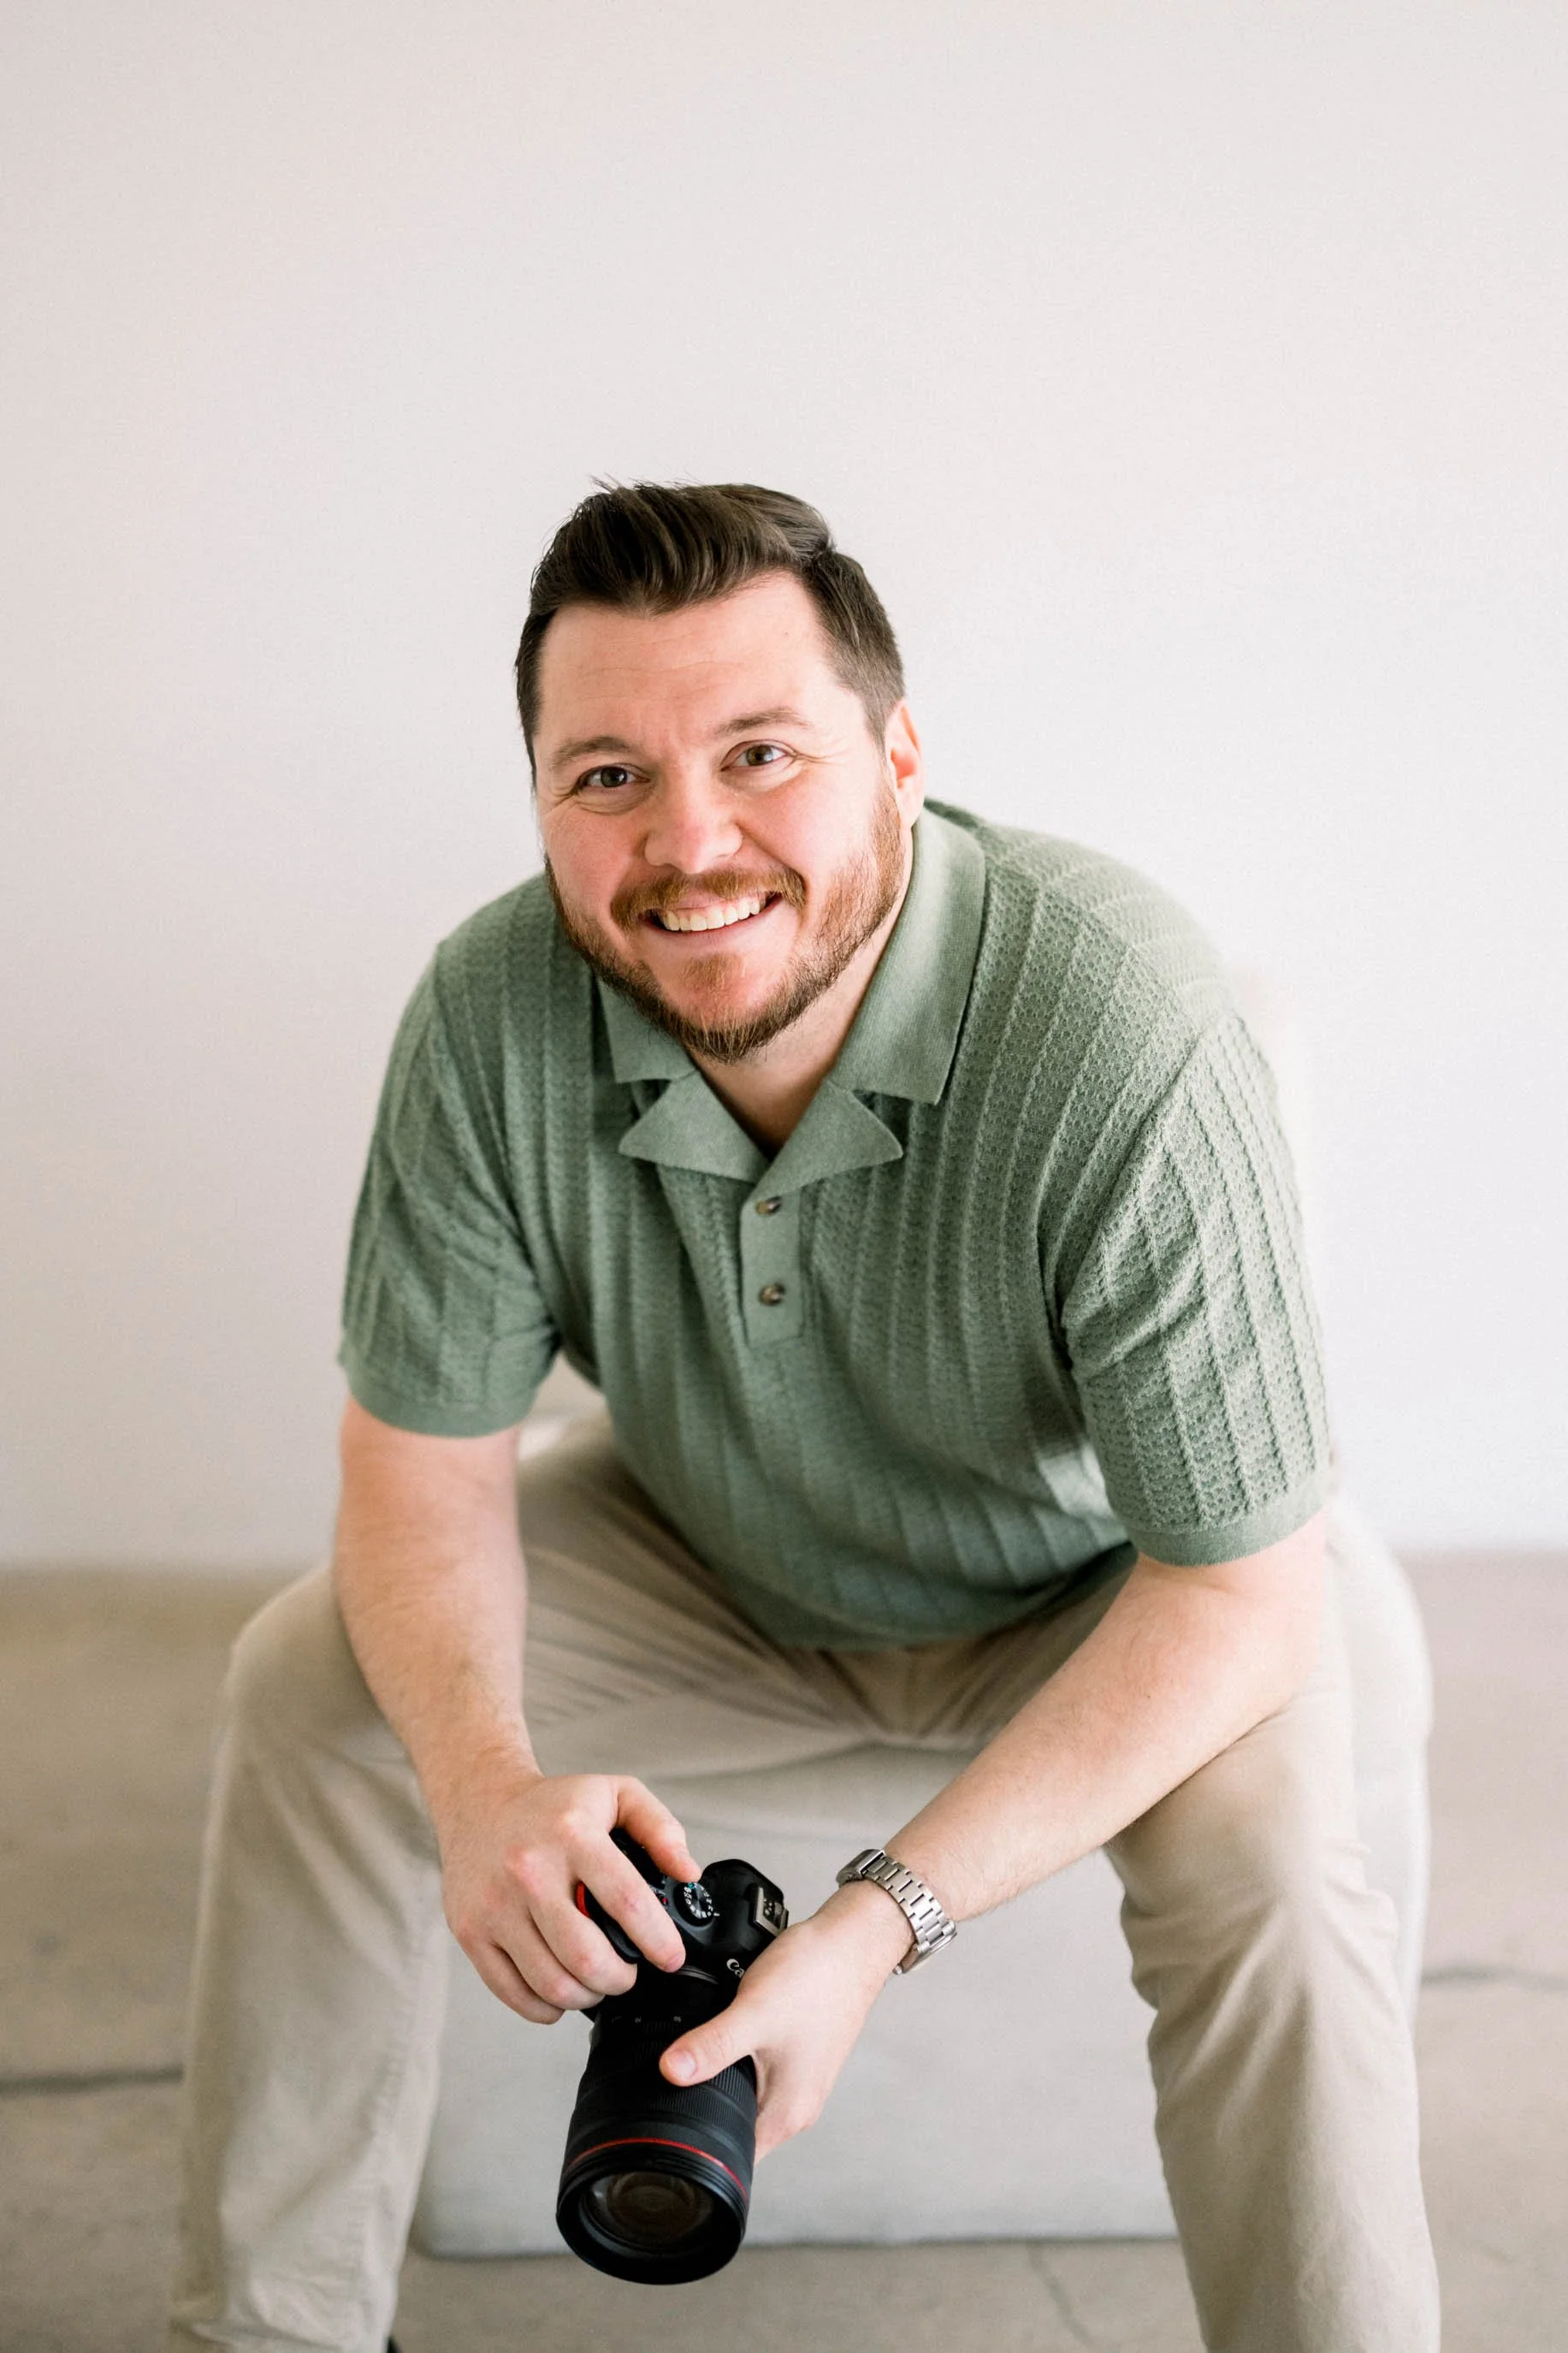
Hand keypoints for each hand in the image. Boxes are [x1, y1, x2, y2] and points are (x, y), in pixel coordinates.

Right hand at [436, 1763, 700, 2024]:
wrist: (479, 1801)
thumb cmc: (555, 1805)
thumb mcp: (616, 1793)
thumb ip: (660, 1828)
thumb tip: (688, 1874)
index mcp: (572, 1834)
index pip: (627, 1902)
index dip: (658, 1940)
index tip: (671, 1957)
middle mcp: (529, 1870)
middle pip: (586, 1956)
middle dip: (620, 1979)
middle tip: (629, 1974)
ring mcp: (495, 1904)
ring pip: (551, 1983)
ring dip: (586, 1996)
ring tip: (597, 1981)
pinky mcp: (470, 1931)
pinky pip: (513, 1993)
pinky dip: (545, 2007)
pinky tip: (561, 1988)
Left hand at [659, 1883, 912, 2156]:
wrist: (854, 1941)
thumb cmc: (817, 1978)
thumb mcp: (754, 2013)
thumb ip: (711, 2046)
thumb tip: (669, 2073)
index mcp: (786, 2113)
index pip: (734, 2156)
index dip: (698, 2146)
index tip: (667, 2123)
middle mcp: (797, 2104)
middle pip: (736, 2125)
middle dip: (704, 2105)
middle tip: (677, 2074)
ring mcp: (800, 2079)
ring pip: (746, 2094)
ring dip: (723, 2076)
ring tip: (708, 2045)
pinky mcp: (799, 2055)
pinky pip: (758, 2069)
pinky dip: (740, 2055)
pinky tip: (732, 2027)